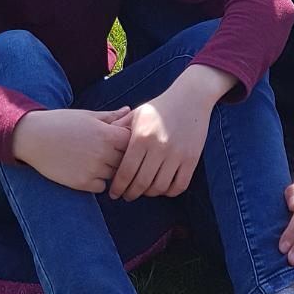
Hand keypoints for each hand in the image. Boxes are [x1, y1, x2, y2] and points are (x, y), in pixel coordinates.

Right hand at [12, 107, 131, 192]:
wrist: (33, 137)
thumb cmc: (61, 123)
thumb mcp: (87, 116)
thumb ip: (111, 116)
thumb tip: (129, 110)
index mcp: (106, 134)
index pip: (132, 142)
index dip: (128, 142)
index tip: (120, 141)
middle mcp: (103, 152)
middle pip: (125, 160)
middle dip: (120, 157)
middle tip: (109, 153)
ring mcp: (93, 169)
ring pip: (114, 175)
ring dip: (109, 170)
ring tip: (95, 161)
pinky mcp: (82, 183)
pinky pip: (101, 187)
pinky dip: (97, 181)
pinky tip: (86, 171)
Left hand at [108, 67, 228, 200]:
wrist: (191, 98)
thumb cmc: (160, 107)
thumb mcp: (137, 114)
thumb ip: (119, 129)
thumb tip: (102, 144)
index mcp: (141, 137)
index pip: (126, 171)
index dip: (118, 186)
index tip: (114, 193)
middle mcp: (159, 147)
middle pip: (141, 183)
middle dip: (131, 194)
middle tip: (126, 196)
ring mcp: (177, 154)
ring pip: (160, 187)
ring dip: (149, 194)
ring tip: (143, 191)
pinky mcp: (192, 159)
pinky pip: (179, 185)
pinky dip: (169, 192)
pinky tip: (162, 188)